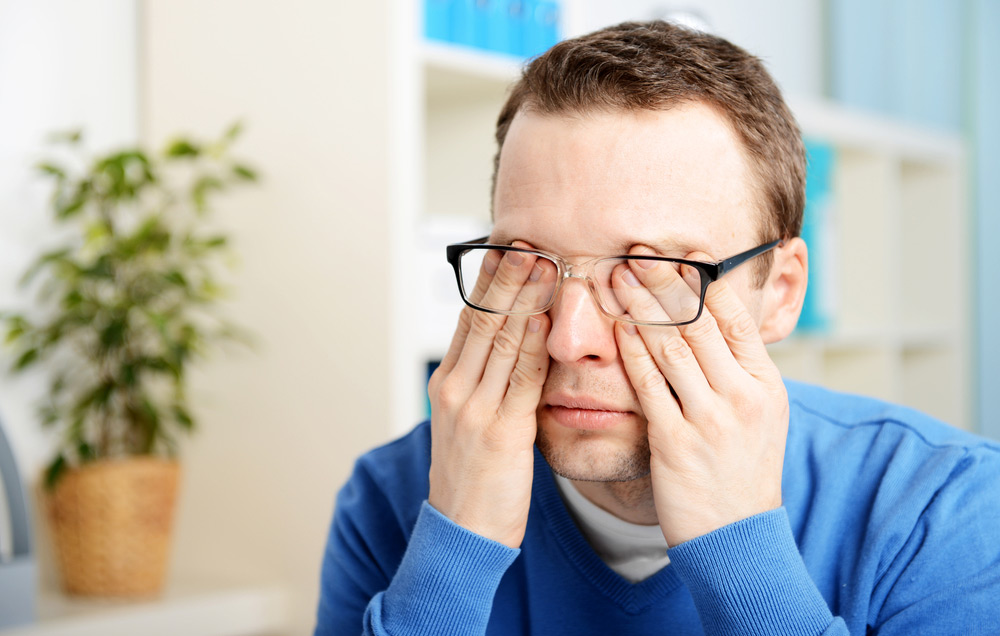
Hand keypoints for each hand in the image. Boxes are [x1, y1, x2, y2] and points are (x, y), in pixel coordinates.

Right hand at [427, 242, 553, 547]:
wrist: (463, 531)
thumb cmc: (475, 478)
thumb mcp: (470, 425)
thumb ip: (489, 385)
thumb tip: (518, 347)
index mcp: (448, 385)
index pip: (469, 320)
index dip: (488, 283)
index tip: (506, 248)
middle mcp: (456, 390)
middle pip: (483, 321)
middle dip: (506, 278)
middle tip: (526, 240)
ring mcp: (474, 410)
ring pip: (501, 341)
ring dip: (524, 298)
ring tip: (542, 264)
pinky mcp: (499, 433)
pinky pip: (521, 379)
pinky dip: (534, 345)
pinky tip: (547, 319)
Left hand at [611, 247, 787, 545]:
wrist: (737, 535)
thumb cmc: (742, 468)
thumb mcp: (760, 414)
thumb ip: (738, 368)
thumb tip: (714, 316)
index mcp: (765, 385)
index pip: (734, 318)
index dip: (704, 280)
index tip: (680, 250)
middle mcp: (742, 397)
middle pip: (698, 324)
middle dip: (665, 281)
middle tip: (638, 251)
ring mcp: (710, 420)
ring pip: (670, 347)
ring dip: (640, 306)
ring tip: (618, 276)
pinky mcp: (675, 442)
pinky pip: (648, 385)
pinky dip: (630, 350)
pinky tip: (615, 326)